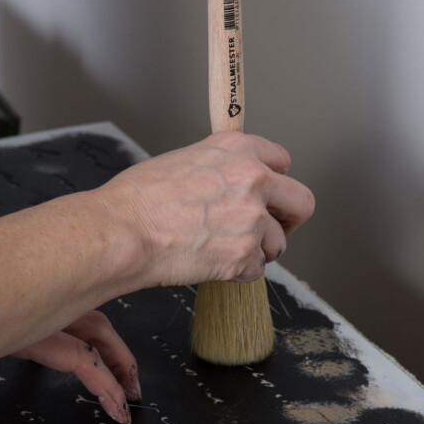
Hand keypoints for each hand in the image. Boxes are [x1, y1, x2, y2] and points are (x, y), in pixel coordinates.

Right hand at [93, 130, 314, 285]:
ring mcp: (252, 219)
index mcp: (238, 150)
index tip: (266, 196)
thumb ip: (219, 169)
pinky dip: (236, 273)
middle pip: (302, 203)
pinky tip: (209, 263)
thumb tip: (228, 186)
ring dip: (254, 252)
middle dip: (288, 221)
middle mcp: (253, 180)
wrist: (121, 232)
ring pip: (276, 244)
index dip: (274, 183)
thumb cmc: (137, 200)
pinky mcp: (244, 256)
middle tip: (267, 231)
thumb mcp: (183, 161)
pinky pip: (255, 270)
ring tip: (218, 251)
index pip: (283, 161)